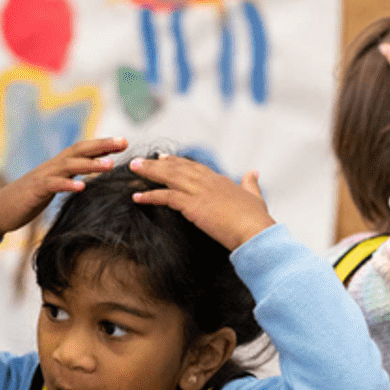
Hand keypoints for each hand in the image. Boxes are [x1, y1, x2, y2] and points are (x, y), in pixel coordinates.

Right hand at [0, 137, 126, 242]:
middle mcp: (52, 167)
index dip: (103, 145)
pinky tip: (81, 188)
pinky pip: (53, 185)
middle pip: (80, 151)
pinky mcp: (35, 190)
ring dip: (91, 164)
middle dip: (102, 145)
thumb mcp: (52, 188)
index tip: (123, 142)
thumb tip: (86, 180)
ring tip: (110, 165)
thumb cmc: (27, 200)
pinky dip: (67, 185)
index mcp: (58, 166)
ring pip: (69, 165)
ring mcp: (43, 177)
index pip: (83, 150)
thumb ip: (67, 180)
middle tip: (124, 142)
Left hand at [130, 155, 273, 250]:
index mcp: (220, 180)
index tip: (163, 157)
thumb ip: (252, 184)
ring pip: (169, 177)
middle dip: (156, 163)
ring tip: (132, 169)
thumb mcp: (256, 197)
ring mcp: (199, 193)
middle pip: (177, 168)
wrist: (256, 232)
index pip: (193, 166)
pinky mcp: (193, 206)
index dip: (176, 161)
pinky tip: (137, 197)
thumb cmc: (257, 219)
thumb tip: (253, 172)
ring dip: (148, 173)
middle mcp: (207, 182)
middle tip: (139, 161)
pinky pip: (166, 197)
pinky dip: (150, 196)